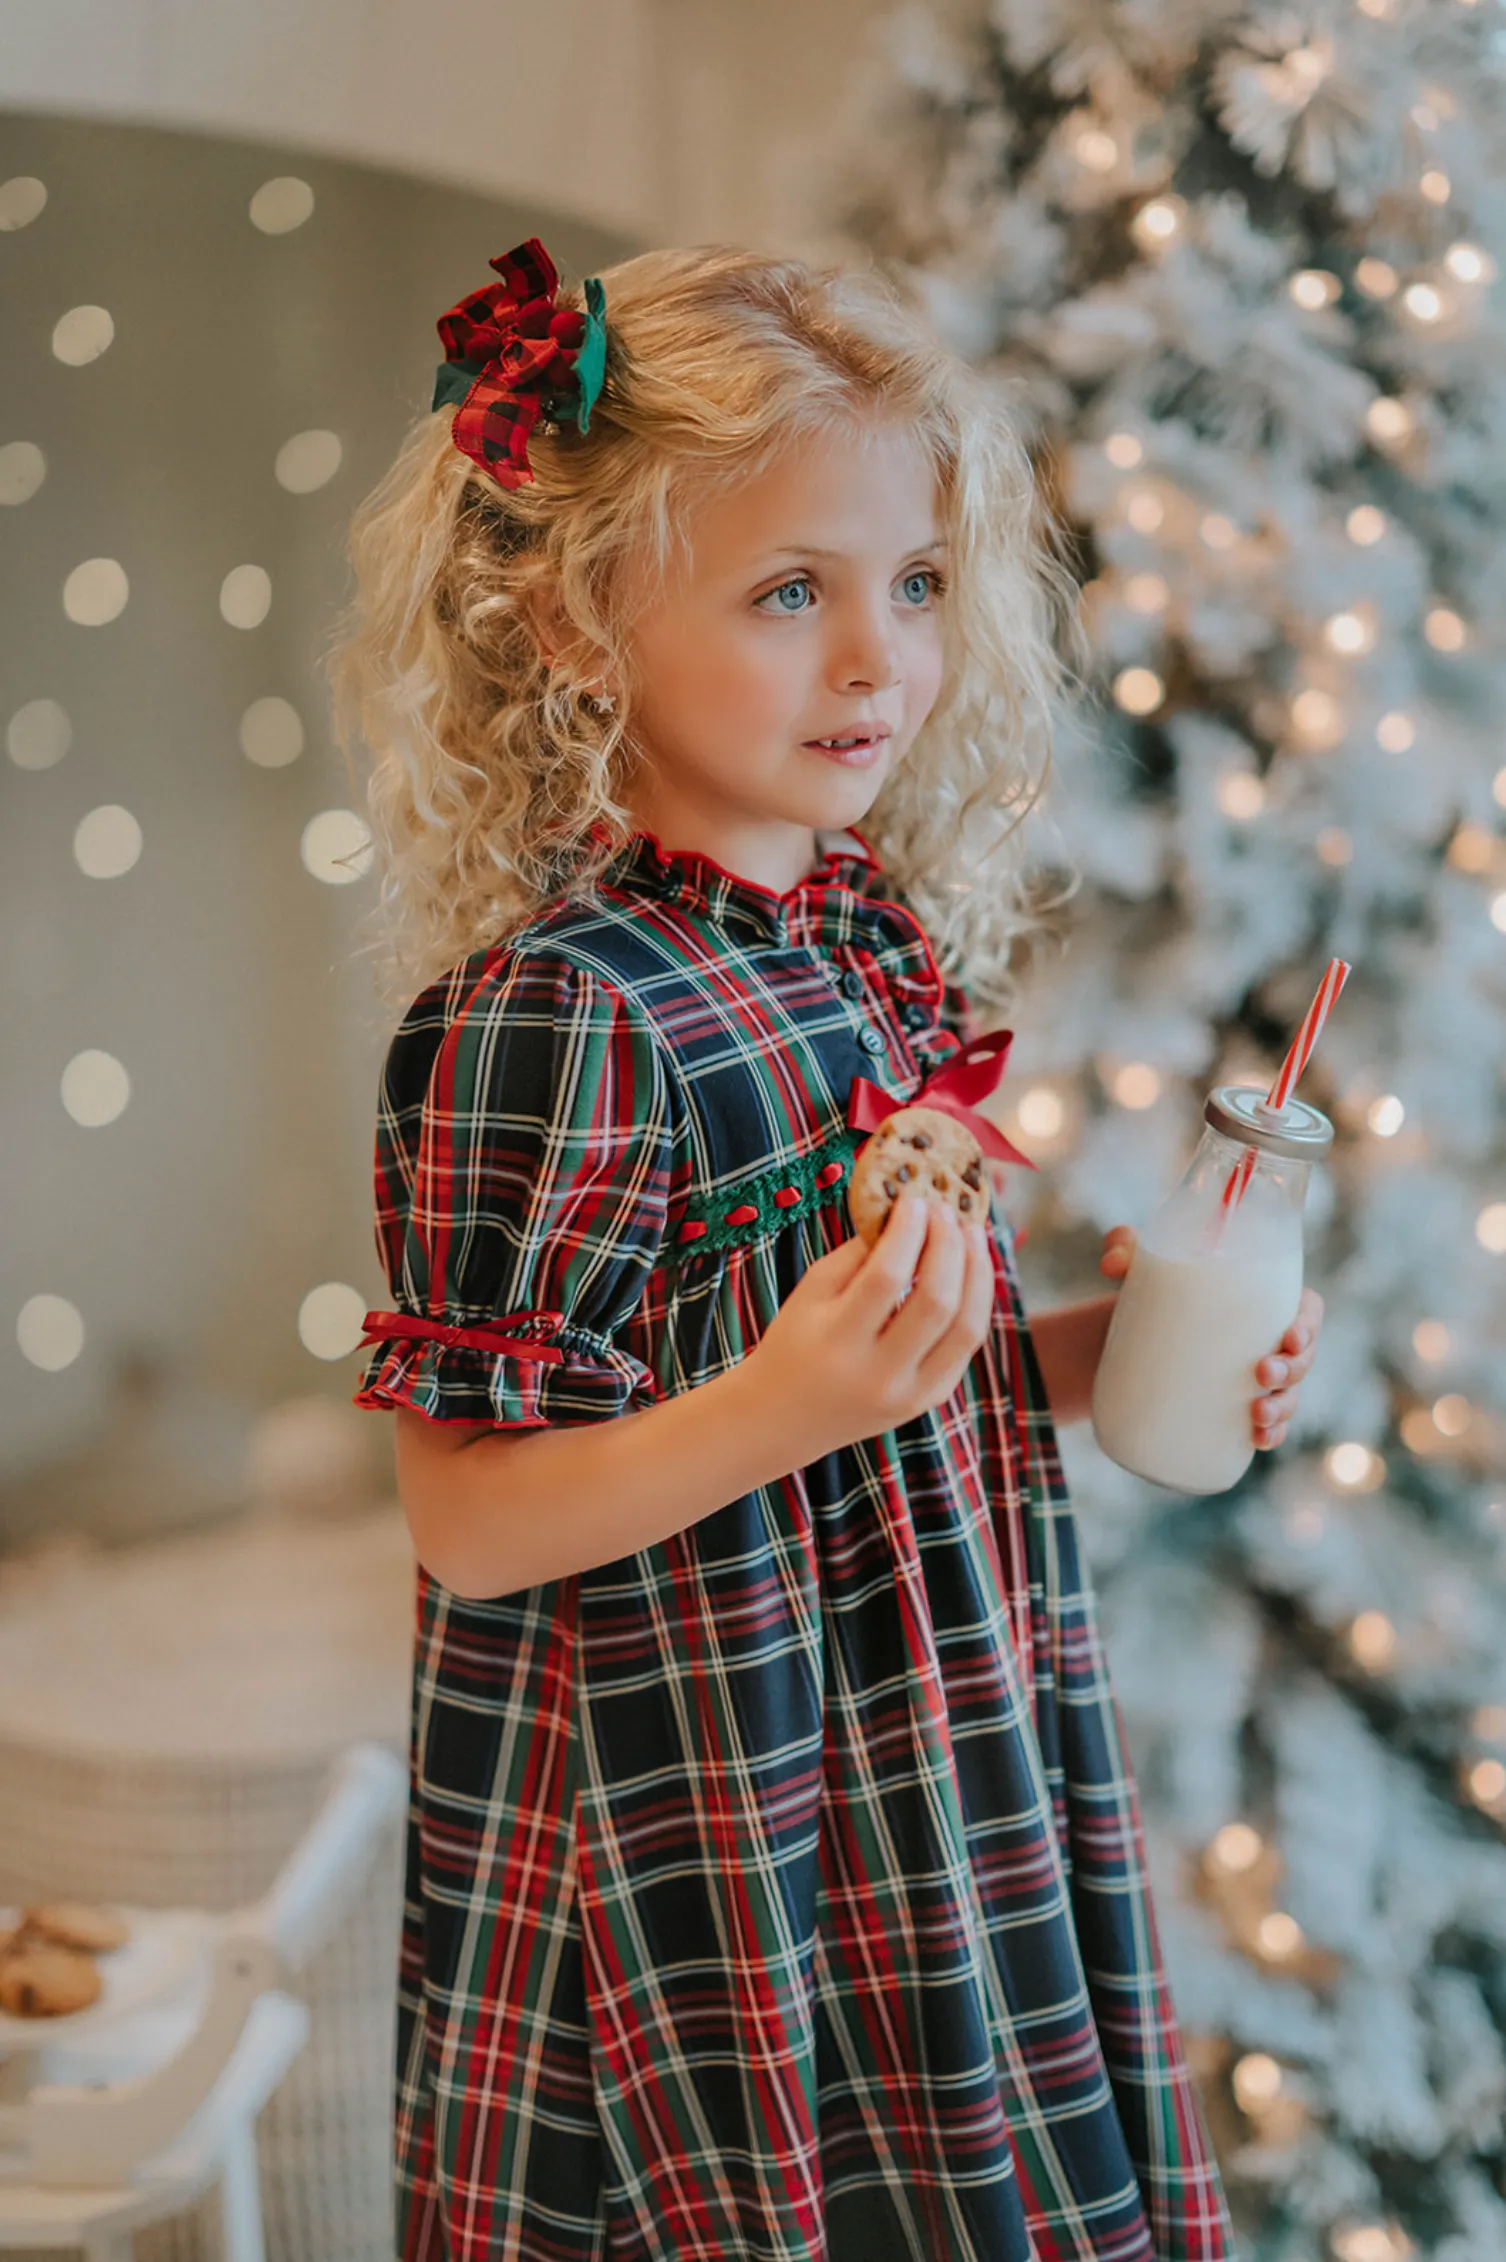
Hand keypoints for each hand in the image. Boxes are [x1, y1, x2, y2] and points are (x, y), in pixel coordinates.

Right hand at [750, 1195, 994, 1456]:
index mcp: (837, 1341)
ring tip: (972, 1234)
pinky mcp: (929, 1400)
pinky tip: (969, 1273)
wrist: (784, 1419)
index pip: (886, 1278)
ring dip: (976, 1273)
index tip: (915, 1200)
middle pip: (935, 1302)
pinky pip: (965, 1348)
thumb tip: (904, 1214)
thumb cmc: (793, 1344)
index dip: (908, 1233)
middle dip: (949, 1246)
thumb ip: (857, 1255)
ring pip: (966, 1328)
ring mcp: (910, 1394)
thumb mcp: (810, 1293)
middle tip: (947, 1211)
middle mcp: (878, 1373)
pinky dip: (974, 1304)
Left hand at [1099, 1225, 1325, 1451]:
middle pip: (1303, 1357)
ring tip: (1256, 1416)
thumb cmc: (1147, 1292)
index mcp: (1262, 1300)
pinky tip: (1258, 1440)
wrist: (1122, 1340)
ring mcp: (1254, 1377)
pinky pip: (1268, 1425)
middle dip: (1293, 1370)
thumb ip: (1124, 1247)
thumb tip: (1112, 1264)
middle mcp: (1266, 1339)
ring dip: (1283, 1408)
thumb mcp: (1138, 1267)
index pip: (1307, 1310)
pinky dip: (1271, 1434)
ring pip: (1289, 1394)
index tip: (1290, 1336)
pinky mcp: (1236, 1406)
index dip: (1310, 1324)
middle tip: (1260, 1373)